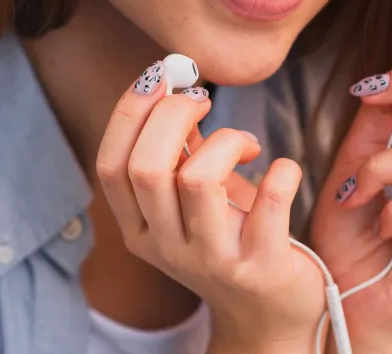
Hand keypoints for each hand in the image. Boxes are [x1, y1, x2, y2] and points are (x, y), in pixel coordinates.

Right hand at [96, 61, 326, 351]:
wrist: (269, 313)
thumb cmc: (230, 238)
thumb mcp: (189, 200)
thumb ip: (176, 152)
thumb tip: (173, 85)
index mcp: (139, 228)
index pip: (110, 165)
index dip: (130, 112)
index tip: (162, 78)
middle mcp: (166, 247)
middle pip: (147, 167)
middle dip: (174, 114)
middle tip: (204, 101)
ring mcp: (212, 261)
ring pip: (197, 180)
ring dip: (226, 141)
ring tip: (245, 145)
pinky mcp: (260, 267)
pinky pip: (269, 202)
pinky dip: (281, 171)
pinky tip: (280, 169)